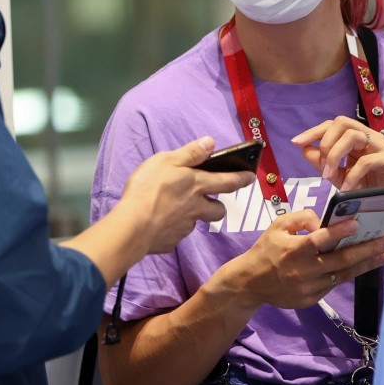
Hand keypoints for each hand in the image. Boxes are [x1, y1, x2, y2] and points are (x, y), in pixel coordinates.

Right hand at [119, 136, 254, 254]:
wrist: (132, 226)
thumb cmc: (148, 189)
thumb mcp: (167, 161)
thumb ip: (190, 153)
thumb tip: (211, 142)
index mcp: (197, 185)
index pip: (228, 181)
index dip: (242, 179)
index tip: (251, 177)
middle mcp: (196, 208)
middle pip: (218, 210)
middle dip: (218, 206)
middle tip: (209, 201)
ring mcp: (184, 227)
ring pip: (196, 222)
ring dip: (192, 216)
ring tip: (175, 210)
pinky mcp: (171, 241)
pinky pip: (175, 234)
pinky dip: (170, 228)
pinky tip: (158, 223)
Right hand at [209, 209, 383, 311]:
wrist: (250, 283)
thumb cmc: (267, 249)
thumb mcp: (278, 226)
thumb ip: (302, 218)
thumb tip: (325, 223)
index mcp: (293, 250)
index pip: (319, 240)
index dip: (338, 232)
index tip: (357, 223)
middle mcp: (303, 270)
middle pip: (340, 260)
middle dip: (367, 250)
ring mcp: (309, 287)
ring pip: (343, 275)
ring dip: (367, 264)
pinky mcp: (312, 299)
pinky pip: (334, 283)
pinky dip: (351, 273)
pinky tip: (365, 264)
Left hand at [291, 115, 383, 190]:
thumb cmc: (368, 188)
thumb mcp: (340, 176)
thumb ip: (323, 163)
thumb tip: (305, 149)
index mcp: (357, 138)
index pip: (333, 124)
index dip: (314, 131)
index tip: (296, 142)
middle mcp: (369, 137)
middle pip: (342, 122)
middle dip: (326, 142)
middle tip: (322, 168)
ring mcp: (381, 146)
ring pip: (353, 135)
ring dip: (335, 155)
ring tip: (330, 176)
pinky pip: (367, 161)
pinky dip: (352, 175)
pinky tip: (346, 188)